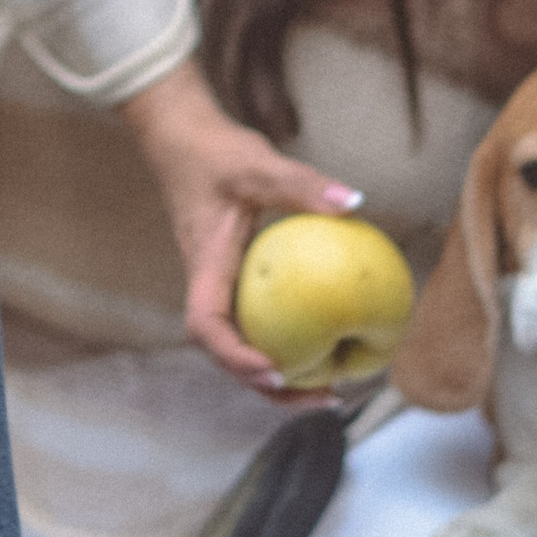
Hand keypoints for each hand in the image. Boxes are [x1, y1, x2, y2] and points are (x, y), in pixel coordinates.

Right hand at [122, 54, 363, 391]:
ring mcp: (221, 286)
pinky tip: (332, 342)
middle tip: (326, 398)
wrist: (182, 138)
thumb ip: (302, 184)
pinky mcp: (234, 281)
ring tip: (333, 388)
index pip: (206, 325)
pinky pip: (258, 321)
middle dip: (269, 388)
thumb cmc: (215, 152)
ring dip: (280, 376)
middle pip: (227, 355)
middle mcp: (209, 285)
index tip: (276, 373)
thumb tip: (354, 201)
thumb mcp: (259, 164)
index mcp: (205, 266)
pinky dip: (289, 341)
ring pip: (242, 345)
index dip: (236, 356)